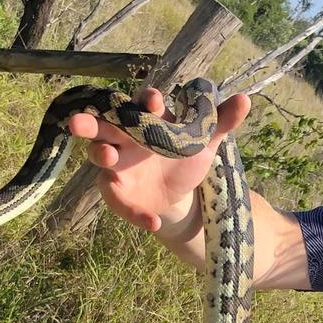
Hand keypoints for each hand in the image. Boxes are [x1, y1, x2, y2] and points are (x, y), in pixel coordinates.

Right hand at [67, 86, 250, 232]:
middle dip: (91, 122)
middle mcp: (124, 138)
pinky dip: (136, 214)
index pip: (142, 104)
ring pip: (99, 156)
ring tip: (108, 157)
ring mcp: (116, 165)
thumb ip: (220, 122)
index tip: (155, 101)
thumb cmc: (184, 155)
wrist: (179, 192)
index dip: (147, 101)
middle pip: (104, 125)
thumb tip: (245, 100)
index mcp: (146, 120)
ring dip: (100, 154)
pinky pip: (121, 203)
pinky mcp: (117, 193)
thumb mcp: (204, 141)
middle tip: (78, 120)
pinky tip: (152, 222)